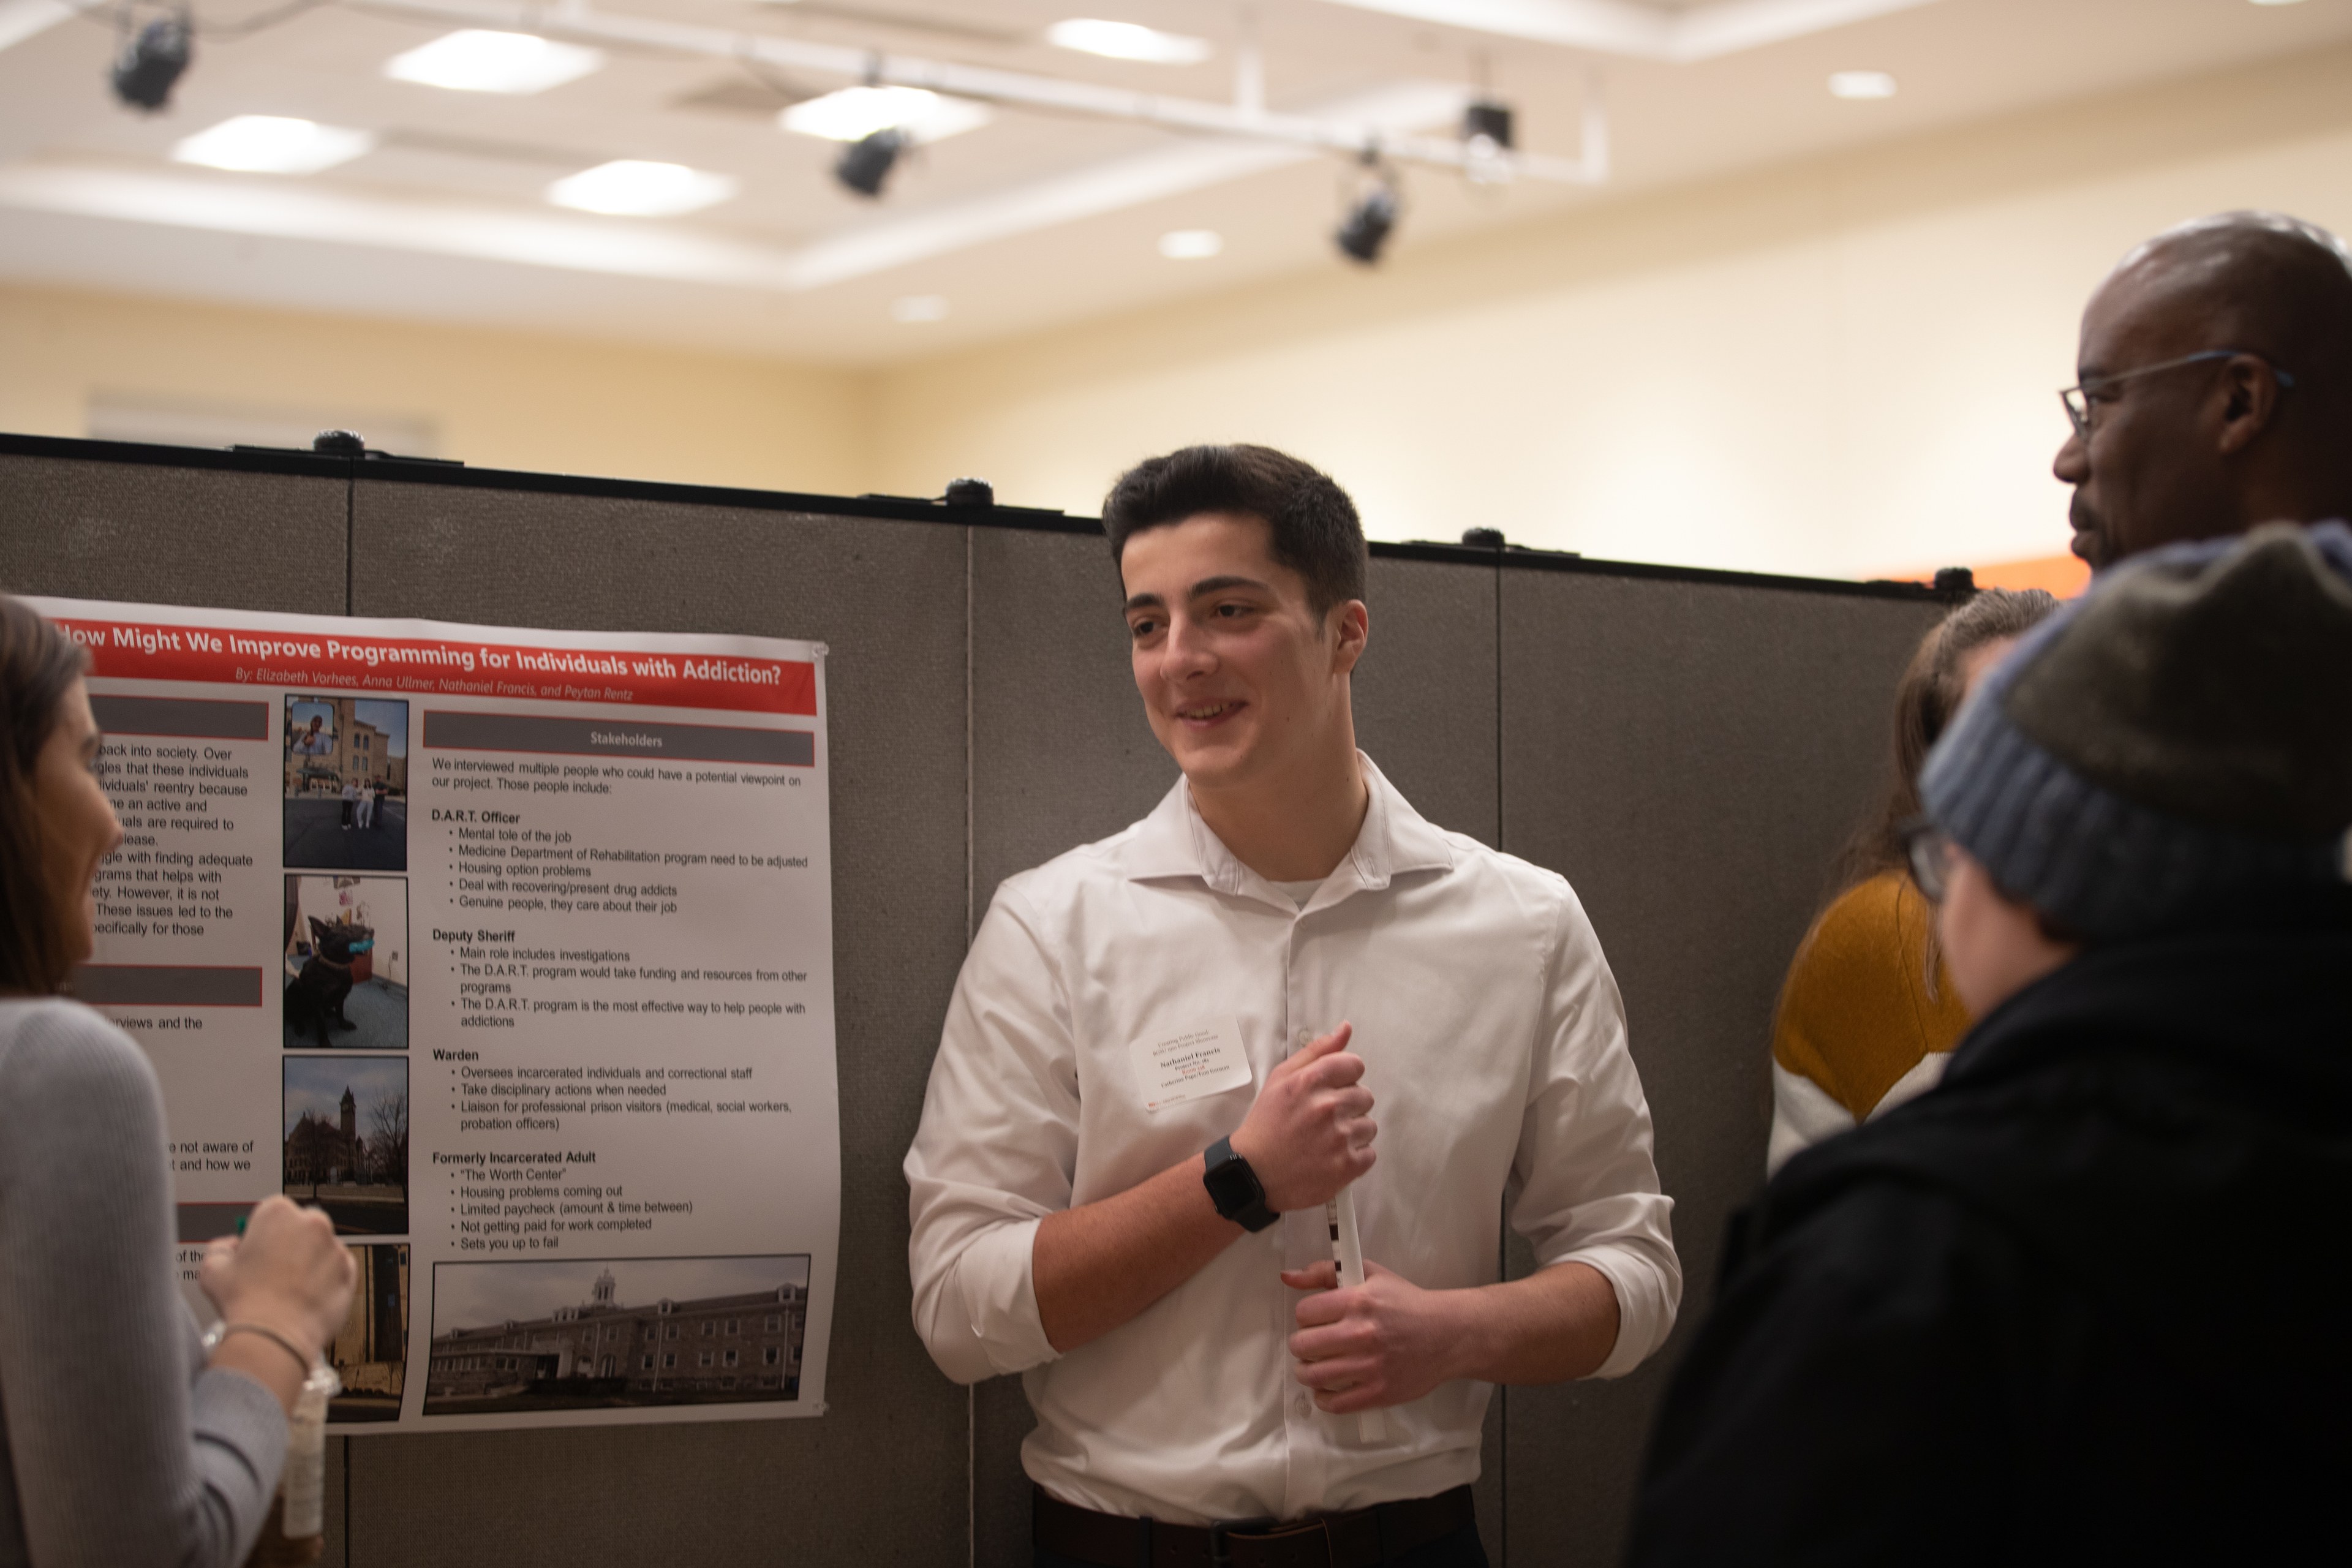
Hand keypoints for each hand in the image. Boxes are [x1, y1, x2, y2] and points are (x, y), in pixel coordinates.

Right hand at [200, 1196, 356, 1358]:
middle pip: (300, 1226)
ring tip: (287, 1289)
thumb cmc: (244, 1302)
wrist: (273, 1336)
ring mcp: (334, 1246)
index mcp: (277, 1213)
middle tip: (272, 1270)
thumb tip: (229, 1247)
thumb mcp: (213, 1269)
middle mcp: (312, 1223)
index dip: (261, 1233)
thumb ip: (220, 1248)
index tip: (257, 1249)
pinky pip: (337, 1269)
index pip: (271, 1212)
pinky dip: (326, 1279)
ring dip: (308, 1261)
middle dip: (288, 1243)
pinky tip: (305, 1296)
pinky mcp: (349, 1271)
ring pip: (320, 1248)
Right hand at [1227, 1022, 1373, 1213]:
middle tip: (1323, 1119)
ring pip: (1369, 1125)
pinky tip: (1332, 1157)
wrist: (1253, 1172)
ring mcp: (1338, 1138)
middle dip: (1348, 1106)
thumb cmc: (1267, 1123)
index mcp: (1311, 1081)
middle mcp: (1327, 1107)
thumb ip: (1317, 1051)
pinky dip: (1354, 1157)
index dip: (1344, 1078)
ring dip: (1352, 1133)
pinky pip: (1370, 1153)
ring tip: (1326, 1140)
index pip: (1355, 1065)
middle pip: (1365, 1095)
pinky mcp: (1346, 1166)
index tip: (1329, 1091)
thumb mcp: (1282, 1078)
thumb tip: (1345, 1028)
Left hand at [1282, 1259, 1461, 1413]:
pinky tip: (1326, 1389)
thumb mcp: (1370, 1274)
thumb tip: (1288, 1277)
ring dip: (1306, 1372)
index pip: (1304, 1313)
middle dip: (1301, 1345)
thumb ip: (1326, 1272)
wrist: (1448, 1335)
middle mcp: (1362, 1334)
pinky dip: (1323, 1398)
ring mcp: (1371, 1366)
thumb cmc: (1407, 1303)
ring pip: (1314, 1376)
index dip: (1305, 1316)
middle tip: (1311, 1345)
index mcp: (1359, 1301)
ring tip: (1313, 1367)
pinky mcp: (1379, 1393)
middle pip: (1303, 1346)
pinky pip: (1335, 1404)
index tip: (1314, 1320)